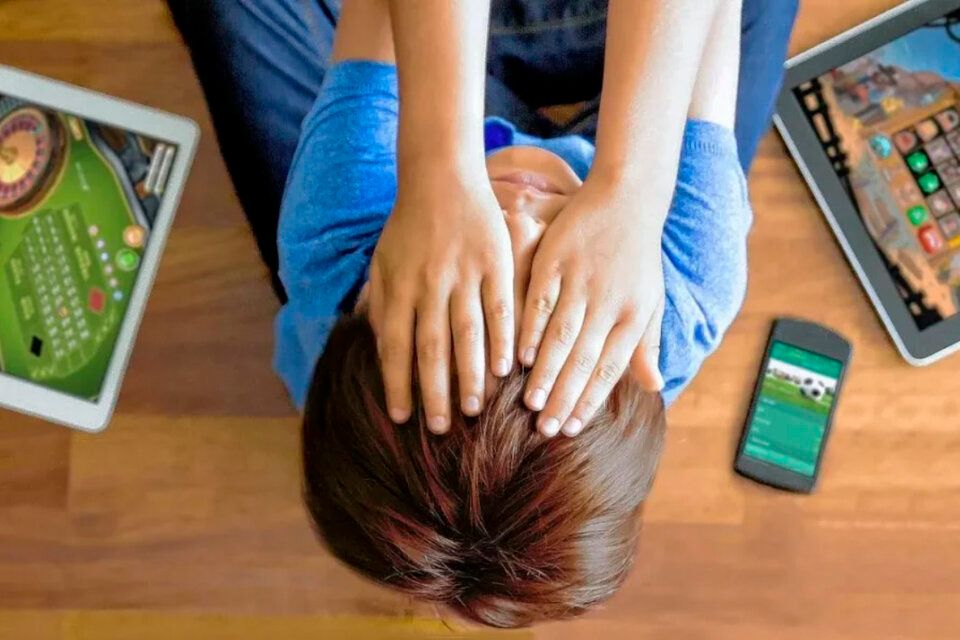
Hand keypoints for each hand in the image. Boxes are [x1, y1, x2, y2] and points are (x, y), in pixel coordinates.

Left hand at [368, 165, 514, 433]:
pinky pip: (500, 308)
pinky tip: (506, 369)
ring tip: (474, 410)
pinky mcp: (494, 263)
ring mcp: (463, 274)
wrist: (440, 179)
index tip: (403, 417)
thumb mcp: (382, 264)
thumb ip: (381, 307)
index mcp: (398, 287)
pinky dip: (502, 340)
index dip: (398, 384)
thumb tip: (381, 353)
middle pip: (431, 348)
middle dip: (434, 392)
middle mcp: (428, 284)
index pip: (395, 346)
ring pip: (466, 333)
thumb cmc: (407, 228)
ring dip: (470, 375)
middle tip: (441, 429)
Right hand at [518, 175, 665, 436]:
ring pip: (561, 335)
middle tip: (544, 428)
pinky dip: (530, 330)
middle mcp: (609, 302)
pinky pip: (540, 301)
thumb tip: (653, 387)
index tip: (570, 428)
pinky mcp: (556, 261)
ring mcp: (581, 281)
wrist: (627, 198)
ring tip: (529, 402)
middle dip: (564, 397)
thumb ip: (646, 345)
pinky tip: (520, 356)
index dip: (589, 400)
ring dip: (546, 372)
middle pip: (583, 359)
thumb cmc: (638, 257)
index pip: (609, 368)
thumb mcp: (651, 300)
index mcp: (633, 315)